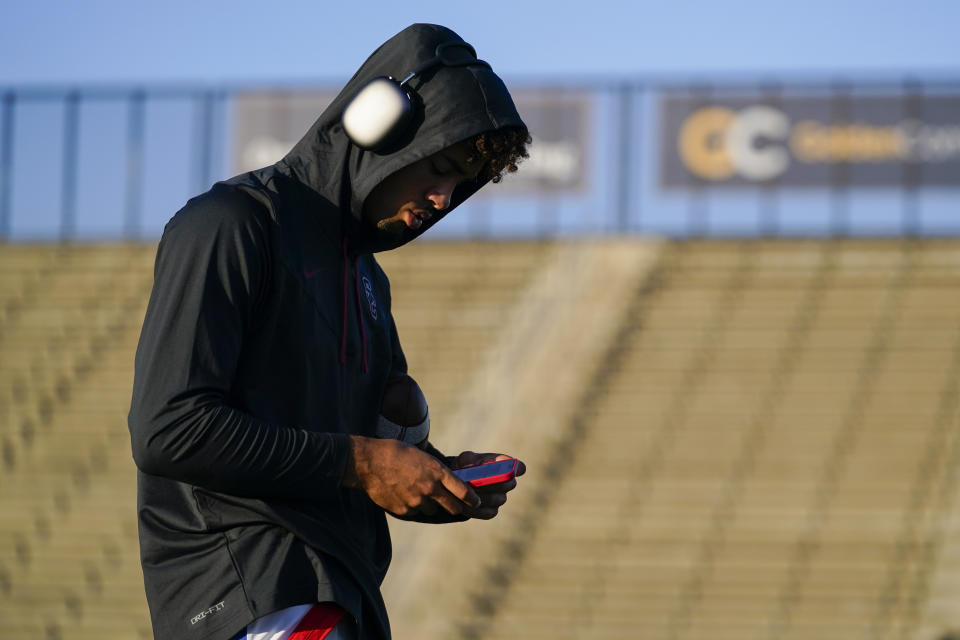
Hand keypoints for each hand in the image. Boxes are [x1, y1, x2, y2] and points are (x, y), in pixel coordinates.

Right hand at [342, 436, 479, 517]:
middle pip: (453, 507)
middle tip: (458, 507)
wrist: (369, 462)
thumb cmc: (395, 453)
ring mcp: (417, 501)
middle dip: (457, 507)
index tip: (476, 502)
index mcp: (437, 471)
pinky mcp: (404, 510)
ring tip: (416, 491)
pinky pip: (415, 512)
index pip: (463, 491)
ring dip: (430, 505)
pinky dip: (412, 506)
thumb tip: (447, 483)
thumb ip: (435, 472)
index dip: (472, 499)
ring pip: (432, 510)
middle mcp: (430, 488)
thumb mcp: (422, 456)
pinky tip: (402, 494)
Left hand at [449, 451, 525, 519]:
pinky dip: (474, 509)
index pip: (518, 467)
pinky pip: (487, 512)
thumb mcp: (466, 459)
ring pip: (496, 499)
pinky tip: (464, 505)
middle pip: (507, 484)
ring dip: (480, 497)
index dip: (517, 468)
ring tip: (464, 494)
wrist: (456, 483)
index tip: (512, 469)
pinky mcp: (492, 512)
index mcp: (504, 466)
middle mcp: (507, 482)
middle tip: (474, 483)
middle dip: (491, 484)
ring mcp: (500, 498)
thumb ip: (474, 460)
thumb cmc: (464, 467)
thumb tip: (481, 466)